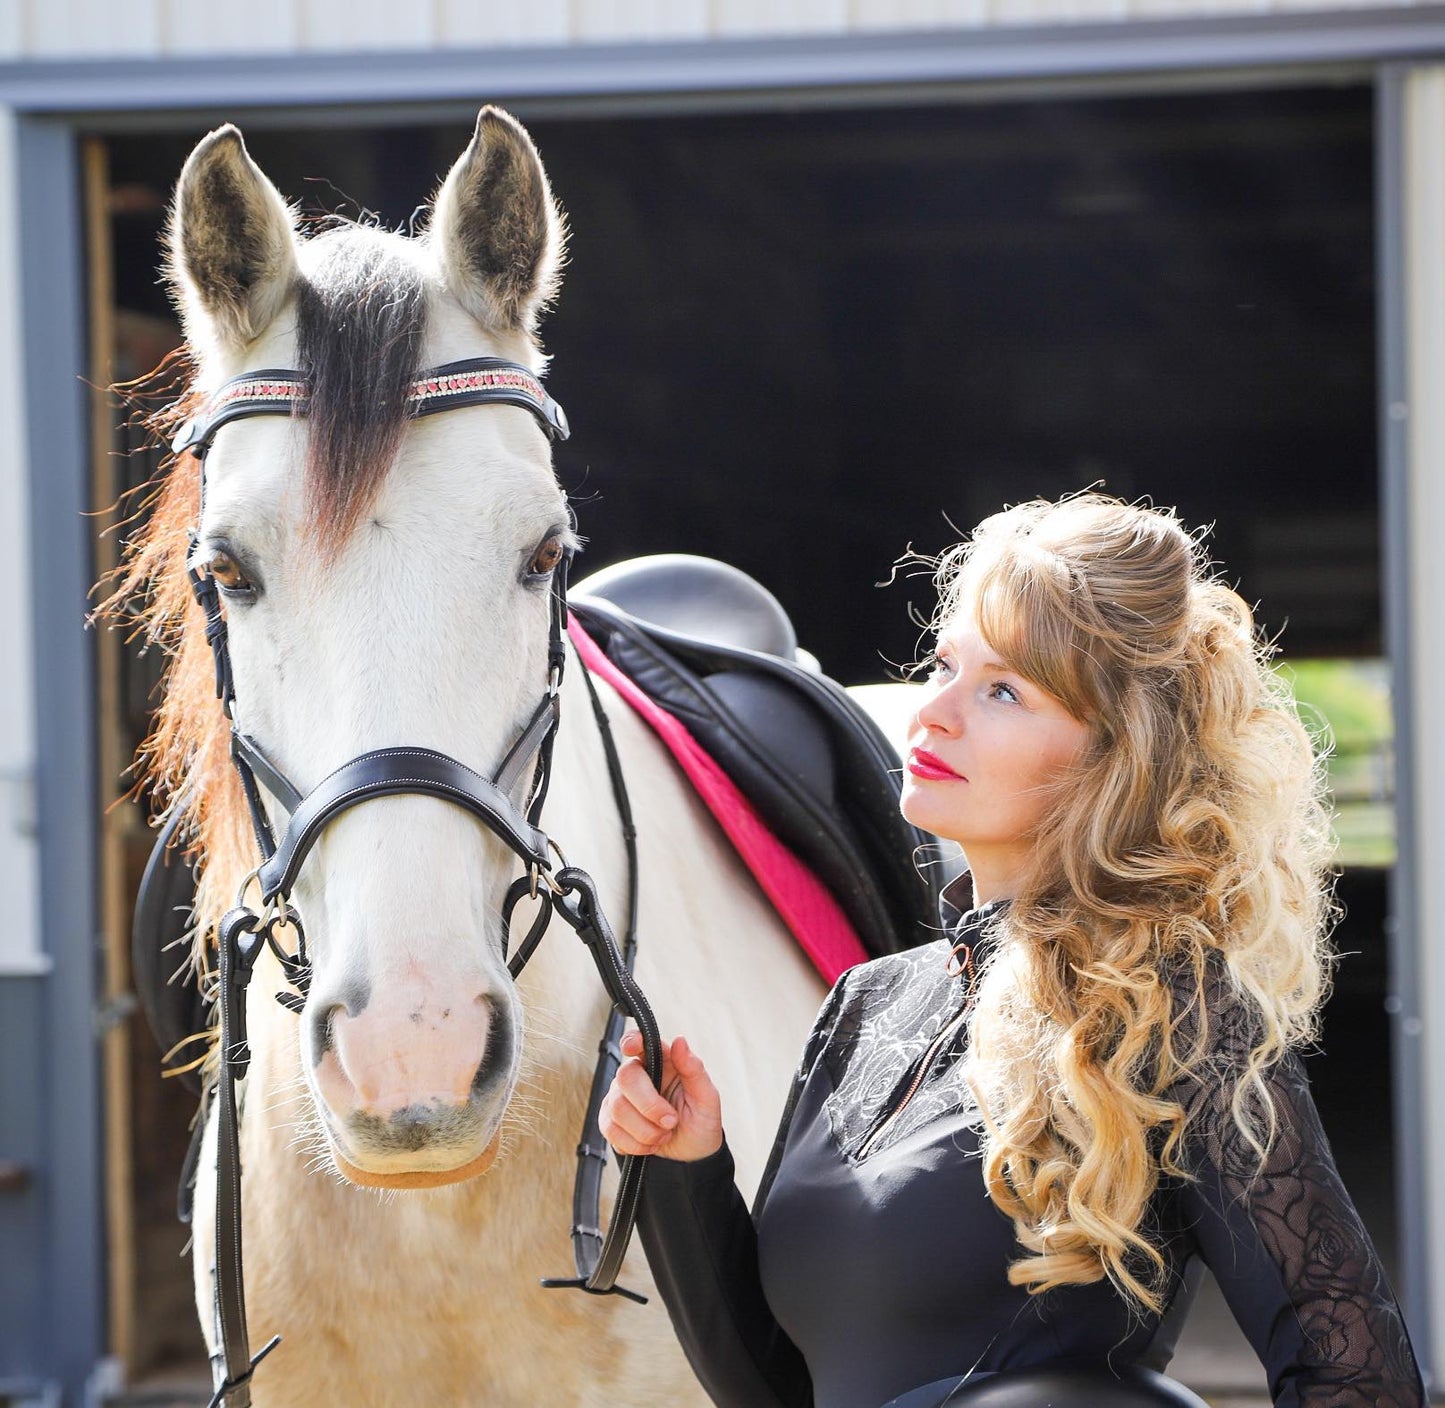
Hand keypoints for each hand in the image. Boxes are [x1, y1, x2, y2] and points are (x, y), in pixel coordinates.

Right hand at [599, 1030, 723, 1161]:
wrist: (692, 1155)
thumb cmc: (700, 1120)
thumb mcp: (707, 1097)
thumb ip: (694, 1069)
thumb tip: (680, 1041)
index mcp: (661, 1061)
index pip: (638, 1041)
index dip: (631, 1041)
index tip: (632, 1049)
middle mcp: (637, 1076)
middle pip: (625, 1078)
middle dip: (649, 1106)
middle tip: (670, 1121)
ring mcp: (620, 1098)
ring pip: (617, 1109)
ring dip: (645, 1130)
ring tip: (663, 1134)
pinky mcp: (610, 1121)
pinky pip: (610, 1130)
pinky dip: (634, 1144)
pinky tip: (649, 1144)